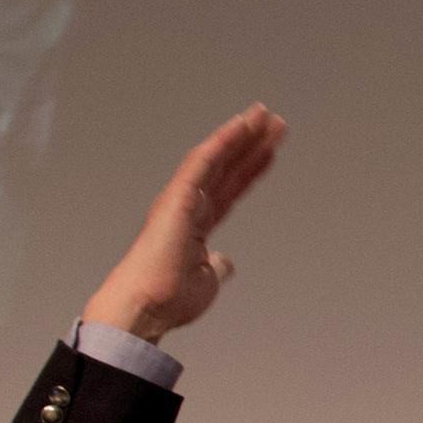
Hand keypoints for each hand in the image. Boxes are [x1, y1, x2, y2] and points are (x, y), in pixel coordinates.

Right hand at [82, 104, 287, 342]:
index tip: (271, 151)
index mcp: (197, 224)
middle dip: (252, 145)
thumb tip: (225, 262)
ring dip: (242, 135)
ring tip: (265, 114)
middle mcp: (189, 206)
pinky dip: (223, 141)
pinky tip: (242, 124)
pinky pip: (203, 162)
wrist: (147, 307)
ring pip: (216, 158)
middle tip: (276, 122)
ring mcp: (182, 198)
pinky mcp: (177, 196)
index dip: (251, 169)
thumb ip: (217, 265)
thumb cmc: (169, 298)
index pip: (231, 189)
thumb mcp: (207, 279)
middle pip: (228, 168)